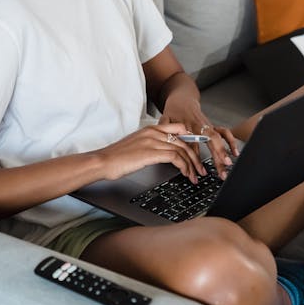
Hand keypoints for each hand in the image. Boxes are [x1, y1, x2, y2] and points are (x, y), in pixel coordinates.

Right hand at [94, 122, 208, 183]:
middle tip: (200, 169)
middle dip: (195, 157)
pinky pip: (175, 157)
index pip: (178, 128)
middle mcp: (153, 132)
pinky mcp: (151, 152)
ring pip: (182, 149)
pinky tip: (185, 174)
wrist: (103, 161)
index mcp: (150, 129)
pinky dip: (184, 167)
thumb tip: (163, 154)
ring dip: (192, 165)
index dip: (191, 140)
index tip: (196, 152)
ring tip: (195, 176)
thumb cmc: (116, 157)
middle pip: (183, 140)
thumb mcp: (136, 146)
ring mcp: (152, 141)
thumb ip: (150, 145)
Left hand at [159, 103, 239, 179]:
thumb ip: (164, 128)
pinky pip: (224, 132)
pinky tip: (235, 152)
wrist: (182, 99)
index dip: (195, 160)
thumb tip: (163, 138)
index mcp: (187, 125)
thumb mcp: (165, 118)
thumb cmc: (173, 111)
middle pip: (210, 142)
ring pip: (218, 139)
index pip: (192, 146)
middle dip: (217, 158)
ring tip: (228, 165)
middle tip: (221, 172)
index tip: (196, 172)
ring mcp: (206, 126)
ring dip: (224, 152)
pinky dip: (231, 141)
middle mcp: (199, 126)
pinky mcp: (211, 126)